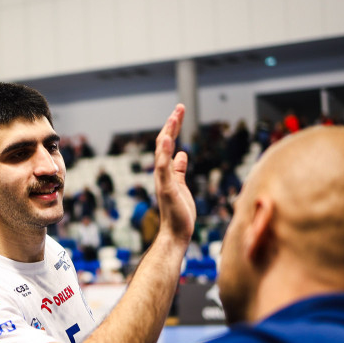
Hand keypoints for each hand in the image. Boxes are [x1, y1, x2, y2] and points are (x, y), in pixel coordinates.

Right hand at [153, 104, 195, 245]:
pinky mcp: (166, 189)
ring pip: (162, 152)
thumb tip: (182, 154)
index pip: (168, 144)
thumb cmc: (179, 214)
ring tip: (174, 117)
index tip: (179, 111)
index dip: (173, 127)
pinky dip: (164, 152)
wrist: (175, 235)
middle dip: (172, 125)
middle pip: (163, 143)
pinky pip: (163, 167)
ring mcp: (163, 181)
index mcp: (166, 172)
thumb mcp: (182, 186)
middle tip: (179, 107)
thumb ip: (179, 170)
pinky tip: (168, 138)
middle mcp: (162, 174)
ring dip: (168, 133)